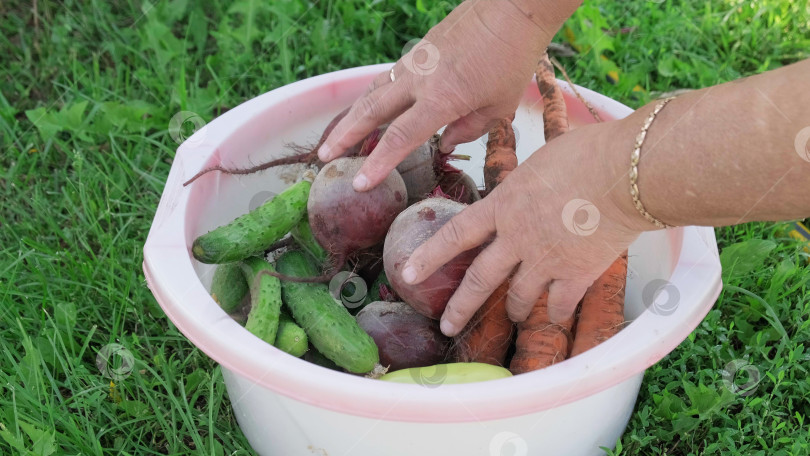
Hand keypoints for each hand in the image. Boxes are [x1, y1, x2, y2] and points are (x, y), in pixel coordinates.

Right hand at [318, 0, 576, 190]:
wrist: (512, 7)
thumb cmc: (513, 58)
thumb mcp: (499, 106)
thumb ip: (469, 129)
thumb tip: (444, 144)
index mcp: (442, 99)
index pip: (400, 137)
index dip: (377, 164)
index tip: (358, 183)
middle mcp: (419, 80)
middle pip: (371, 111)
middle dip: (345, 136)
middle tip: (325, 155)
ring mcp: (416, 61)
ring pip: (374, 90)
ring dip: (353, 115)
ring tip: (337, 135)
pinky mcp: (418, 49)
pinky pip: (389, 76)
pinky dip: (374, 95)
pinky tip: (369, 107)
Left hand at [399, 122, 645, 335]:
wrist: (626, 173)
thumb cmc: (587, 153)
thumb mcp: (540, 162)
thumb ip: (524, 184)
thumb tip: (526, 187)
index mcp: (503, 206)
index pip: (456, 234)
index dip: (430, 256)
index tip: (408, 273)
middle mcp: (517, 238)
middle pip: (480, 280)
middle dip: (460, 307)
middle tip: (446, 325)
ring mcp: (545, 260)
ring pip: (519, 298)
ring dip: (514, 310)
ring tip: (513, 316)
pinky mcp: (576, 274)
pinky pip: (560, 305)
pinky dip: (557, 312)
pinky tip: (557, 314)